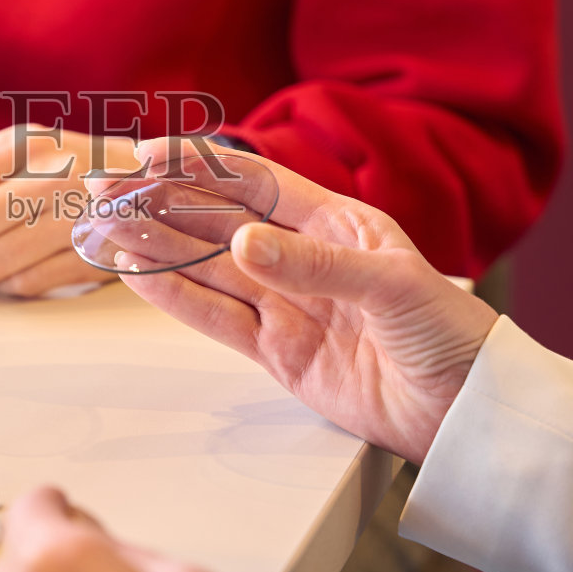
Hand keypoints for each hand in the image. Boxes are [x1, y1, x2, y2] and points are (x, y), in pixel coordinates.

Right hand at [115, 139, 498, 464]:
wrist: (467, 415)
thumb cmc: (450, 334)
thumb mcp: (392, 286)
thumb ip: (315, 265)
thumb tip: (244, 243)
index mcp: (336, 221)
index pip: (253, 183)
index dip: (200, 166)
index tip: (151, 156)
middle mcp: (303, 257)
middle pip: (217, 223)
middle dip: (161, 205)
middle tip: (107, 193)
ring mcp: (287, 305)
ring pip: (207, 270)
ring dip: (157, 248)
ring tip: (105, 228)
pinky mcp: (278, 353)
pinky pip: (216, 318)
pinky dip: (175, 296)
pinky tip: (137, 273)